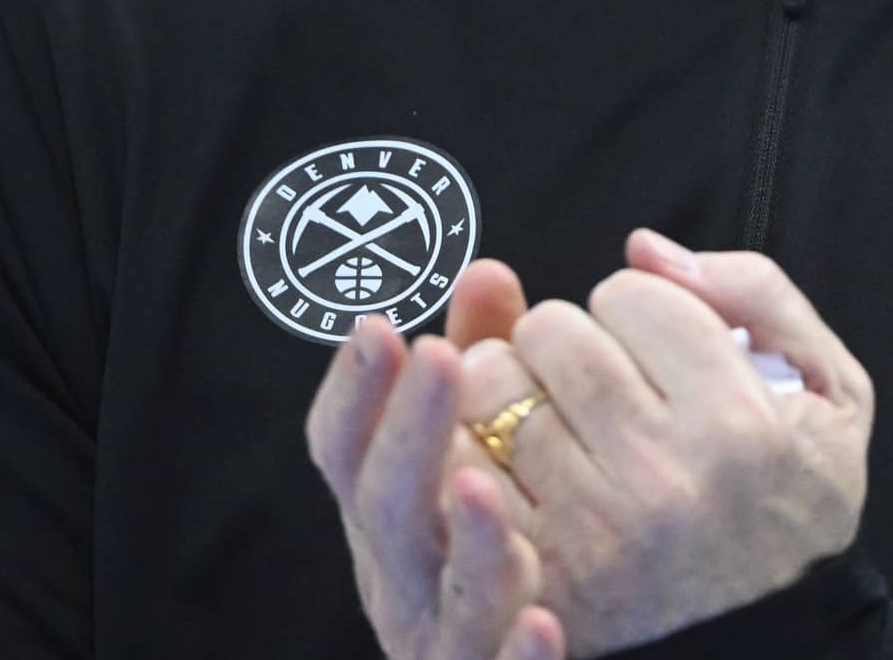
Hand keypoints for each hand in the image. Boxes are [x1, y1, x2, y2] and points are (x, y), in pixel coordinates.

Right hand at [305, 304, 565, 659]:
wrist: (502, 659)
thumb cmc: (493, 542)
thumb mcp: (476, 445)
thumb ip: (480, 363)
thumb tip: (488, 272)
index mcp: (388, 515)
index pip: (345, 449)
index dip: (355, 389)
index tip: (379, 326)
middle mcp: (402, 578)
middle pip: (389, 507)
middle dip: (409, 430)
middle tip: (438, 357)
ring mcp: (445, 639)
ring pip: (446, 597)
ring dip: (464, 540)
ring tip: (482, 486)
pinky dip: (516, 651)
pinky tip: (547, 619)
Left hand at [447, 230, 875, 655]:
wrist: (774, 646)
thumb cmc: (795, 514)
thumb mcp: (832, 395)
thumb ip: (758, 294)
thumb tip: (647, 249)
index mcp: (737, 422)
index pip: (634, 295)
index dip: (636, 304)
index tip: (649, 342)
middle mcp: (663, 475)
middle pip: (555, 332)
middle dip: (565, 337)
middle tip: (590, 374)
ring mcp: (593, 530)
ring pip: (497, 390)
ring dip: (512, 384)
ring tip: (552, 414)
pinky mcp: (540, 573)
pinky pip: (467, 467)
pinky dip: (475, 446)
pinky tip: (512, 459)